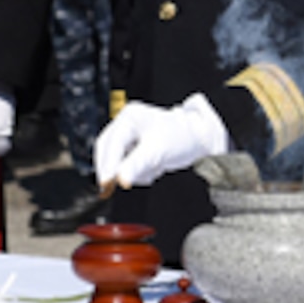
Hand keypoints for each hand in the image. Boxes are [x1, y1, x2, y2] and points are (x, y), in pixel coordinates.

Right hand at [93, 93, 229, 193]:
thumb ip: (136, 165)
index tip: (106, 183)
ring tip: (152, 169)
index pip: (111, 144)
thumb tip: (119, 179)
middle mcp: (126, 124)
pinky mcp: (133, 148)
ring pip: (116, 161)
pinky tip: (152, 169)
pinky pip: (126, 165)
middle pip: (108, 152)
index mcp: (129, 117)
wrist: (197, 140)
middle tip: (122, 184)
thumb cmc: (181, 137)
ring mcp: (129, 136)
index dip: (107, 165)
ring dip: (130, 171)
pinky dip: (137, 172)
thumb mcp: (157, 151)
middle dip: (117, 169)